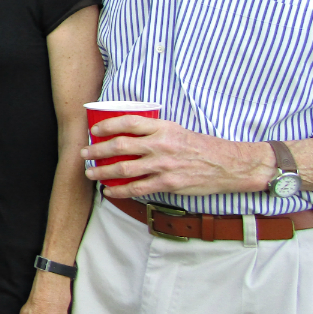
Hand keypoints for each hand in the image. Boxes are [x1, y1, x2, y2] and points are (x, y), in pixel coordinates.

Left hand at [81, 116, 271, 197]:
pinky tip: (109, 191)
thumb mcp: (177, 130)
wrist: (228, 165)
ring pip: (124, 169)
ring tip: (90, 173)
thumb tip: (128, 134)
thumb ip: (154, 131)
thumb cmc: (201, 147)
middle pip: (120, 146)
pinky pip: (137, 188)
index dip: (107, 125)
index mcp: (163, 128)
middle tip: (84, 153)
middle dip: (97, 150)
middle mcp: (160, 145)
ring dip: (103, 171)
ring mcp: (163, 165)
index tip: (94, 129)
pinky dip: (120, 190)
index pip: (128, 122)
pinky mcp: (168, 183)